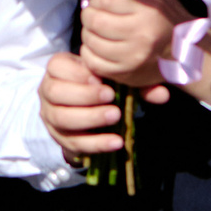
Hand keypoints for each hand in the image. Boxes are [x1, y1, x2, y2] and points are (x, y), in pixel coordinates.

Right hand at [38, 51, 153, 157]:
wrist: (84, 109)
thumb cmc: (100, 84)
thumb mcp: (112, 77)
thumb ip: (134, 81)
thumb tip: (162, 94)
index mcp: (58, 69)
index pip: (56, 66)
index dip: (76, 73)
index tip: (100, 78)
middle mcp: (48, 91)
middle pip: (56, 93)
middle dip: (84, 96)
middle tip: (111, 98)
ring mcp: (51, 116)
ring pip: (62, 119)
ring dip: (90, 118)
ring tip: (115, 117)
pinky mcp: (59, 138)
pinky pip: (73, 143)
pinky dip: (96, 143)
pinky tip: (115, 142)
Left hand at [77, 0, 188, 89]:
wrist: (185, 54)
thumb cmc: (166, 19)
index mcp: (148, 12)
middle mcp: (140, 36)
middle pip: (95, 20)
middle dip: (89, 13)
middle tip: (94, 13)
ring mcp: (131, 58)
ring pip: (90, 40)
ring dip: (88, 32)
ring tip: (97, 29)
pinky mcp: (125, 74)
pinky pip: (92, 61)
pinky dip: (89, 51)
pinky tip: (98, 46)